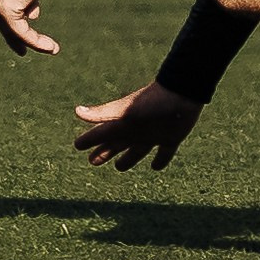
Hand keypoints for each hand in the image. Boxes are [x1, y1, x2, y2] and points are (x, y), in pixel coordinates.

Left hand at [0, 0, 58, 54]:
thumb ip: (27, 1)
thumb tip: (32, 15)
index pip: (3, 17)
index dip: (13, 30)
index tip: (24, 41)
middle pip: (4, 26)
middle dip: (15, 40)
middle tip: (23, 52)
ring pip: (14, 30)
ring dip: (34, 41)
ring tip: (52, 48)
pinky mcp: (6, 9)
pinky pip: (21, 31)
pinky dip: (36, 40)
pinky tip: (50, 46)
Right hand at [72, 82, 203, 170]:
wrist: (182, 93)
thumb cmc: (151, 103)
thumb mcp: (124, 112)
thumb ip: (102, 114)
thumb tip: (77, 111)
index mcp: (123, 124)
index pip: (101, 134)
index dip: (89, 140)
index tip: (77, 145)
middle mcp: (136, 129)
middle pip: (116, 144)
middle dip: (104, 152)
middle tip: (93, 161)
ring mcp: (153, 133)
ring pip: (136, 150)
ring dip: (127, 159)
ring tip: (119, 167)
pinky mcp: (171, 137)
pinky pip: (164, 152)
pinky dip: (160, 160)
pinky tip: (155, 167)